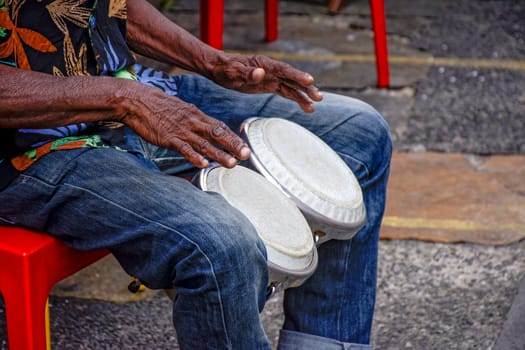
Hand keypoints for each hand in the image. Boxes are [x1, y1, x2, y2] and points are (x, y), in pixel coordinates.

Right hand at [119, 81, 249, 168]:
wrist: (136, 100)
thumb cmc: (158, 106)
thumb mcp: (181, 110)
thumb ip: (195, 121)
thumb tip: (207, 131)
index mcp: (197, 115)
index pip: (220, 127)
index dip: (234, 138)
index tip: (246, 147)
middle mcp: (193, 122)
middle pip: (217, 134)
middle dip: (233, 145)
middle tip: (246, 155)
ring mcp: (181, 130)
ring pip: (204, 143)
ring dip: (218, 154)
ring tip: (231, 164)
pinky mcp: (168, 137)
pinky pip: (183, 148)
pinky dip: (193, 156)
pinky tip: (203, 164)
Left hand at [209, 53, 322, 112]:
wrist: (219, 69)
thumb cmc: (225, 69)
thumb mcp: (233, 72)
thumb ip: (247, 73)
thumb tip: (261, 73)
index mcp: (264, 64)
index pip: (284, 70)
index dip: (297, 75)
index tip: (310, 80)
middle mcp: (271, 70)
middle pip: (292, 78)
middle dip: (306, 87)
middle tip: (318, 97)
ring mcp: (272, 77)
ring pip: (292, 86)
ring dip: (304, 95)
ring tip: (314, 106)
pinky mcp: (270, 85)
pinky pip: (286, 92)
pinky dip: (296, 98)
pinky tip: (306, 106)